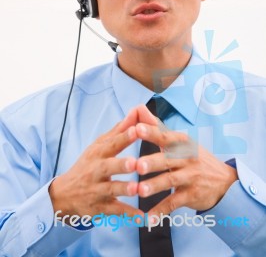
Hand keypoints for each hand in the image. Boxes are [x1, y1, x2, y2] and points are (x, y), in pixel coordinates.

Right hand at [49, 105, 156, 219]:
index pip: (111, 143)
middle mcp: (96, 171)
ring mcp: (97, 190)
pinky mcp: (100, 207)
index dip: (124, 137)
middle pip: (108, 167)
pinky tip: (142, 217)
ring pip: (111, 190)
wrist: (64, 194)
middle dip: (121, 165)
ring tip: (137, 189)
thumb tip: (136, 111)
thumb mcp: (99, 146)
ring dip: (124, 189)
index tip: (137, 129)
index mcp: (98, 153)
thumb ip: (119, 130)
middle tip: (135, 163)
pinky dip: (128, 215)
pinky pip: (115, 211)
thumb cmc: (88, 165)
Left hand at [136, 121, 237, 214]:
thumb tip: (137, 108)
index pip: (165, 136)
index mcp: (181, 143)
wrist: (223, 180)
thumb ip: (156, 127)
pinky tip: (148, 218)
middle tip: (137, 165)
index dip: (151, 132)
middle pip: (168, 159)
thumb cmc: (192, 157)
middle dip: (152, 162)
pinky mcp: (192, 194)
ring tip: (140, 191)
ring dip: (155, 186)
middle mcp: (187, 158)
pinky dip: (161, 211)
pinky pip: (174, 203)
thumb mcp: (178, 141)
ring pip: (171, 181)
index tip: (136, 129)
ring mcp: (190, 177)